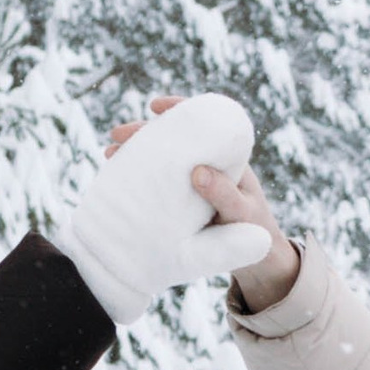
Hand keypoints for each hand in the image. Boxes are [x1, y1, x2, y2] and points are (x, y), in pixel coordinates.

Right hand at [54, 92, 272, 324]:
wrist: (260, 262)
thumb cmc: (257, 233)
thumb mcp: (243, 214)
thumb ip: (225, 195)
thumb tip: (198, 172)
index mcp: (227, 159)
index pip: (202, 125)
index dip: (179, 110)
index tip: (156, 107)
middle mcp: (208, 165)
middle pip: (173, 139)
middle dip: (143, 132)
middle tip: (117, 135)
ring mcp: (193, 183)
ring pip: (161, 160)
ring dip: (135, 154)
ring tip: (109, 155)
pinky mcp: (183, 201)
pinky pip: (159, 183)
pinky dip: (139, 177)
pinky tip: (118, 178)